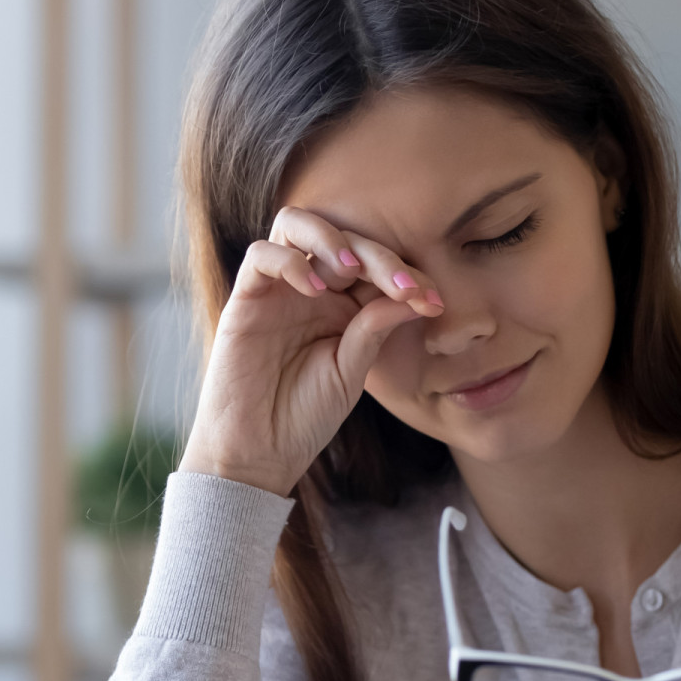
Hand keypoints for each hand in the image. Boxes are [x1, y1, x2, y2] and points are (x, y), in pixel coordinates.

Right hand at [179, 206, 443, 496]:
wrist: (259, 454)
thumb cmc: (304, 416)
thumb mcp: (351, 371)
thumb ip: (373, 329)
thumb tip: (410, 294)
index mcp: (342, 305)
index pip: (375, 267)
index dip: (406, 275)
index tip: (434, 303)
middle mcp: (310, 288)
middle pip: (344, 240)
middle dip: (381, 257)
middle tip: (406, 287)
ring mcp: (276, 290)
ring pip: (296, 226)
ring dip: (332, 240)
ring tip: (355, 271)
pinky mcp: (245, 300)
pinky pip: (261, 256)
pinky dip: (291, 263)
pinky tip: (318, 291)